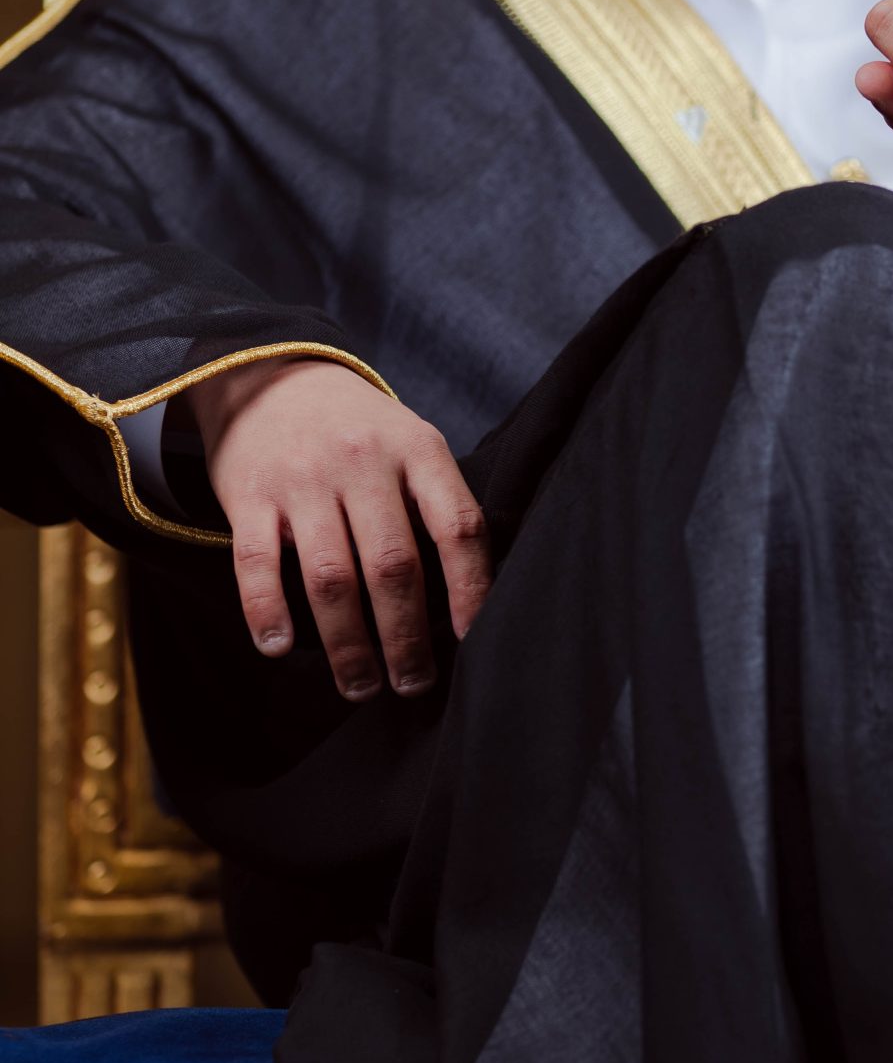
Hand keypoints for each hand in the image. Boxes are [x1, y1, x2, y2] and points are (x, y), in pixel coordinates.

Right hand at [182, 357, 491, 699]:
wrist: (272, 375)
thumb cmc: (360, 429)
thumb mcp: (411, 442)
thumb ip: (436, 502)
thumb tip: (466, 597)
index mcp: (417, 449)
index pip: (457, 526)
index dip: (471, 588)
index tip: (472, 640)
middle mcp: (362, 462)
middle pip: (393, 566)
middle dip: (406, 637)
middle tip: (414, 684)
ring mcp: (303, 478)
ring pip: (330, 577)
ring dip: (348, 644)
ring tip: (361, 686)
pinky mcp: (249, 495)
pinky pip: (256, 564)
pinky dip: (267, 612)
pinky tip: (280, 649)